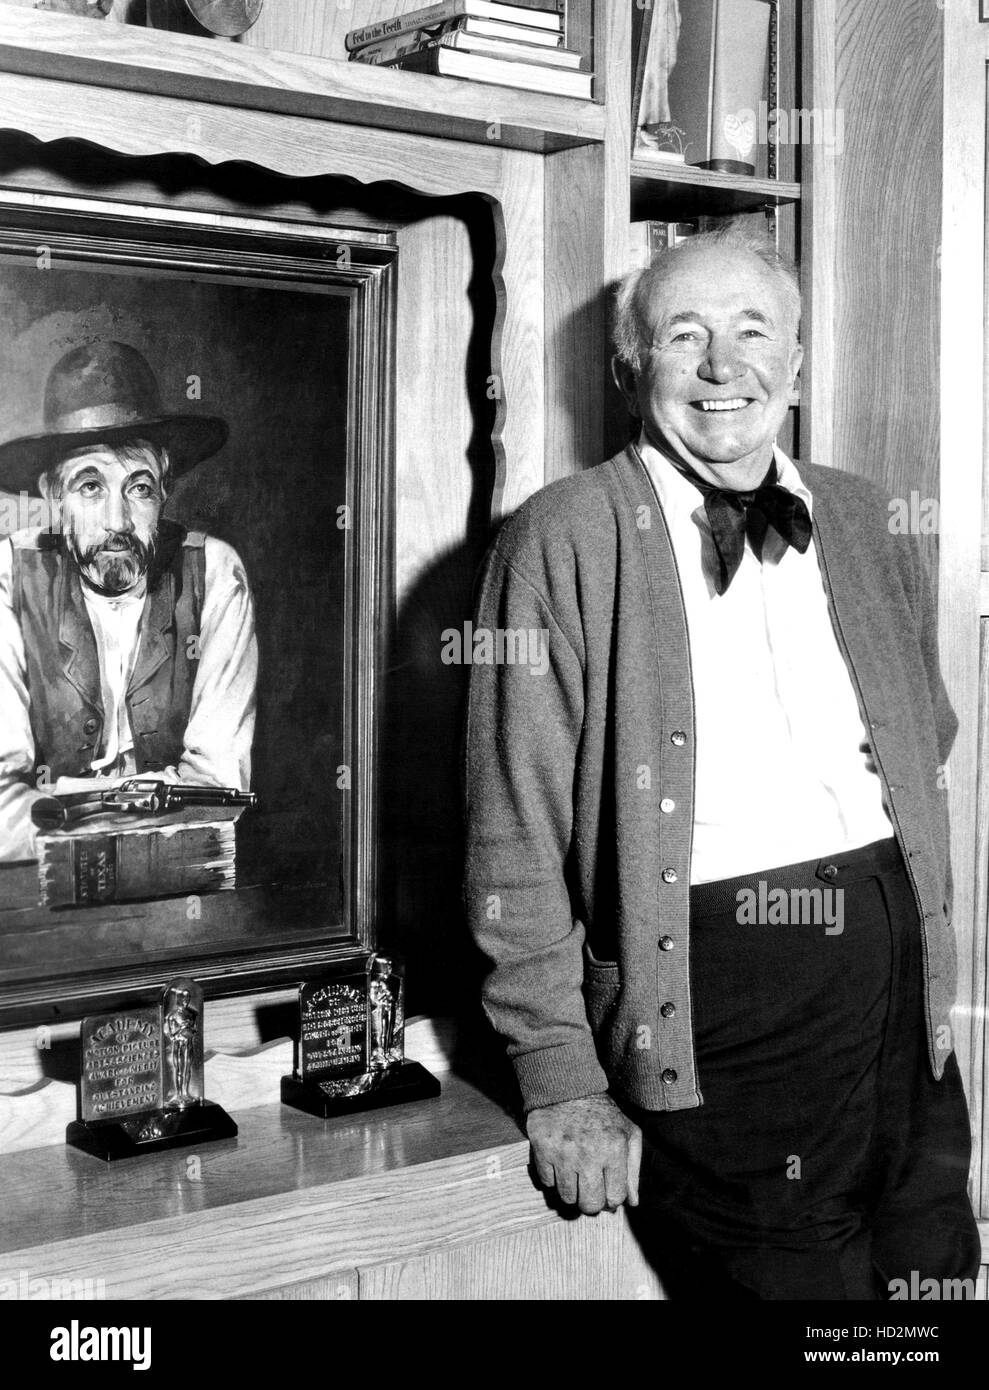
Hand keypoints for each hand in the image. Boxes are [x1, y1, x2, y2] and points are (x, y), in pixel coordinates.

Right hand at [526, 1093, 641, 1214]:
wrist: (568, 1087)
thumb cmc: (602, 1113)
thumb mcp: (628, 1133)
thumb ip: (633, 1169)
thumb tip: (633, 1202)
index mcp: (614, 1150)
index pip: (614, 1198)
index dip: (612, 1198)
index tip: (607, 1190)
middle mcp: (588, 1155)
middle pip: (589, 1204)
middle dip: (592, 1201)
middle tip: (590, 1188)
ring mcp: (563, 1154)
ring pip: (567, 1197)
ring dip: (572, 1190)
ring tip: (575, 1174)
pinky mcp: (542, 1150)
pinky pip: (547, 1182)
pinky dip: (553, 1177)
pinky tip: (559, 1163)